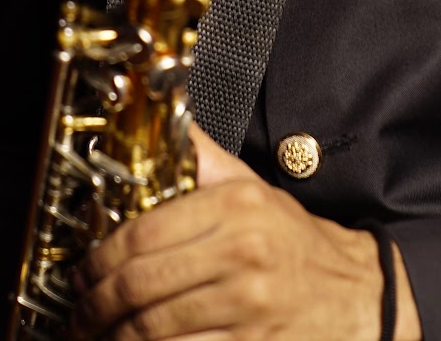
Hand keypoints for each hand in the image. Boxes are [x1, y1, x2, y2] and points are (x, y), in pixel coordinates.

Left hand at [69, 123, 388, 339]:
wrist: (362, 295)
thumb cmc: (297, 243)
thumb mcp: (256, 191)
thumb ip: (208, 162)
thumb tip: (172, 121)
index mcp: (237, 207)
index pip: (144, 234)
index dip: (98, 260)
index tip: (81, 275)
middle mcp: (242, 253)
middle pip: (141, 285)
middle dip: (95, 307)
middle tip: (77, 316)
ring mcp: (248, 306)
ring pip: (154, 329)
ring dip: (113, 338)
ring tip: (95, 338)